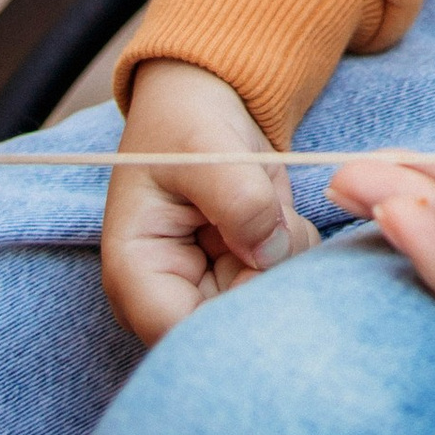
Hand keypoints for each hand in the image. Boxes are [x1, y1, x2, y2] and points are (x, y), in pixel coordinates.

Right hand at [101, 60, 316, 342]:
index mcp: (135, 273)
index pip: (180, 334)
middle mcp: (170, 294)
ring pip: (265, 308)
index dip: (230, 319)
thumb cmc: (186, 121)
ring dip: (288, 260)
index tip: (267, 267)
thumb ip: (237, 200)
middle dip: (268, 282)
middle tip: (279, 225)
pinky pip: (285, 281)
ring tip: (274, 207)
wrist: (205, 100)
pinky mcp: (244, 273)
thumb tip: (270, 255)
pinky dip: (298, 250)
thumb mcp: (206, 147)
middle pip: (228, 329)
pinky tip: (285, 217)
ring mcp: (209, 288)